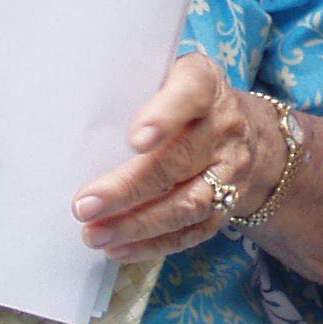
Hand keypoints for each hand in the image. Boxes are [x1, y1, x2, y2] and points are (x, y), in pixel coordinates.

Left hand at [71, 54, 276, 259]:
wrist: (246, 129)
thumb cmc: (183, 99)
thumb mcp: (168, 74)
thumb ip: (136, 88)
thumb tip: (76, 121)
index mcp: (205, 85)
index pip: (190, 95)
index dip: (164, 117)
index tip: (135, 140)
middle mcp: (223, 128)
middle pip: (179, 161)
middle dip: (128, 188)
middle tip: (85, 205)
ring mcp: (229, 170)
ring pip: (188, 204)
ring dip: (138, 224)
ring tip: (94, 234)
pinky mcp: (228, 205)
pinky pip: (193, 231)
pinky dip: (154, 245)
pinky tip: (119, 249)